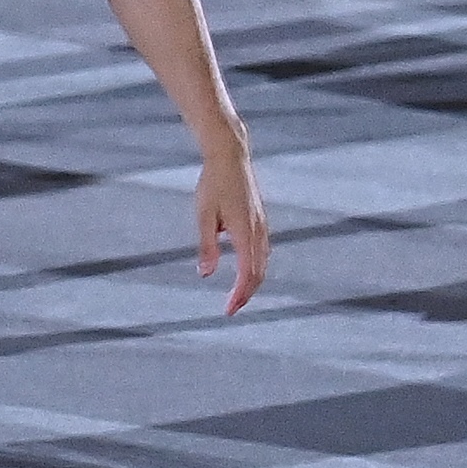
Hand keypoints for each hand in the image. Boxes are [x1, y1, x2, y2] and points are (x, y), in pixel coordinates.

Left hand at [194, 139, 267, 314]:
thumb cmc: (213, 184)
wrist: (230, 157)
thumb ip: (207, 245)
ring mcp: (262, 226)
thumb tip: (206, 274)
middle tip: (230, 309)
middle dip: (246, 293)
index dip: (239, 294)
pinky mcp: (260, 221)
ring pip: (263, 263)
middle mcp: (259, 232)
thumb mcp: (204, 215)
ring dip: (252, 282)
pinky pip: (262, 251)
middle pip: (259, 273)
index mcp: (245, 232)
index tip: (228, 310)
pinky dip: (255, 267)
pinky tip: (246, 272)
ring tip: (237, 296)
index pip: (247, 273)